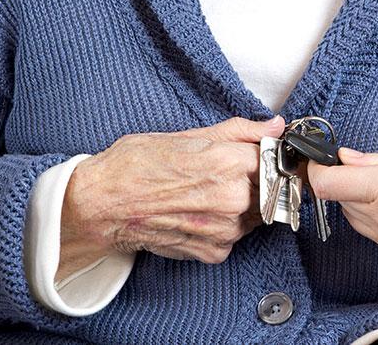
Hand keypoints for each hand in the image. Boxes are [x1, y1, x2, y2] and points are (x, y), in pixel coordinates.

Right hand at [58, 117, 285, 279]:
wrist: (103, 204)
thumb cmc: (136, 165)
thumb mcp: (188, 135)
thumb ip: (239, 132)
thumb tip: (274, 126)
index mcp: (229, 162)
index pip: (274, 158)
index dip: (265, 155)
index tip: (256, 156)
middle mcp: (233, 198)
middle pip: (269, 188)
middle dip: (254, 181)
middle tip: (222, 176)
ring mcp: (225, 229)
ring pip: (255, 214)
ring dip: (241, 206)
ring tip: (205, 195)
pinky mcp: (215, 251)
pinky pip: (235, 237)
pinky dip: (222, 227)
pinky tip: (197, 214)